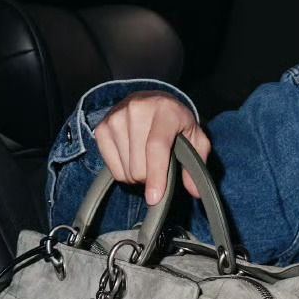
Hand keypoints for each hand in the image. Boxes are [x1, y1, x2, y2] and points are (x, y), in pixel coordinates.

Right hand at [94, 92, 210, 202]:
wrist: (153, 101)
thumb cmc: (177, 123)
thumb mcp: (195, 139)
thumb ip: (196, 165)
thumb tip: (195, 192)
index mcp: (165, 111)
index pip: (156, 147)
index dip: (156, 175)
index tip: (154, 198)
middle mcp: (137, 110)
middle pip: (139, 166)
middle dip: (151, 178)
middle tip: (159, 168)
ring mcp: (116, 118)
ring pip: (125, 170)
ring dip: (138, 175)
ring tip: (146, 160)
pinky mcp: (102, 128)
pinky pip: (112, 168)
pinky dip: (124, 172)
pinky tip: (132, 158)